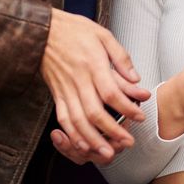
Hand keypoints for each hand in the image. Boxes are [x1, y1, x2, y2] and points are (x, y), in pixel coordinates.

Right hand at [40, 9, 150, 164]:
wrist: (42, 31)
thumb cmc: (74, 30)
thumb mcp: (103, 35)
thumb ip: (121, 57)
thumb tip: (136, 79)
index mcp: (92, 64)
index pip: (111, 92)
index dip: (126, 107)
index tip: (140, 116)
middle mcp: (78, 80)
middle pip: (94, 112)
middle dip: (112, 131)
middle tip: (128, 142)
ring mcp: (65, 89)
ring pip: (78, 120)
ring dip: (93, 139)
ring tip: (107, 152)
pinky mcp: (56, 94)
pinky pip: (63, 118)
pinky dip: (72, 135)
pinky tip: (82, 145)